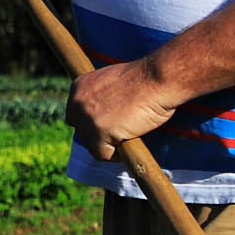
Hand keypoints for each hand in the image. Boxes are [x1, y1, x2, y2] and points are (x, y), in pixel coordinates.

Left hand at [67, 59, 184, 159]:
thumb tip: (105, 113)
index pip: (77, 115)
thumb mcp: (114, 81)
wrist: (158, 79)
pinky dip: (116, 155)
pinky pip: (103, 154)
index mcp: (79, 87)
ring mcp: (87, 119)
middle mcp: (77, 103)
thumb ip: (102, 96)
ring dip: (109, 145)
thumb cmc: (145, 79)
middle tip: (120, 134)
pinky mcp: (99, 133)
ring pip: (91, 144)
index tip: (109, 126)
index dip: (93, 123)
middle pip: (82, 131)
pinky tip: (130, 144)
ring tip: (128, 138)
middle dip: (99, 135)